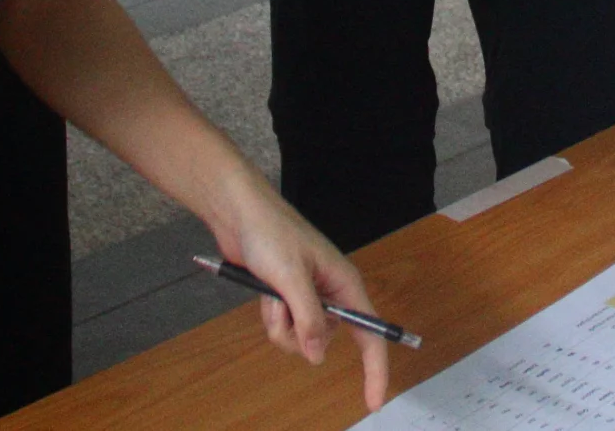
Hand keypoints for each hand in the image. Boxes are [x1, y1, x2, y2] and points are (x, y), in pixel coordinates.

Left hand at [212, 177, 391, 410]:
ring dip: (280, 324)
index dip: (374, 369)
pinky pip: (283, 327)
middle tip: (282, 306)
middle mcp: (331, 293)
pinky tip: (265, 293)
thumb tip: (317, 356)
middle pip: (325, 340)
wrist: (239, 213)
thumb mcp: (291, 278)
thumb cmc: (271, 234)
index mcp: (344, 283)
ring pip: (299, 338)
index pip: (369, 332)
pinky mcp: (287, 299)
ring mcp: (308, 297)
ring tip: (271, 295)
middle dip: (300, 335)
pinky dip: (272, 316)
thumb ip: (308, 318)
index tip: (374, 401)